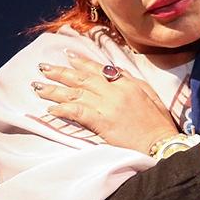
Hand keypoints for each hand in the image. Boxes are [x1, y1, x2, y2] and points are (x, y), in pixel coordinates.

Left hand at [32, 50, 178, 152]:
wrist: (161, 143)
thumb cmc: (158, 123)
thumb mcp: (149, 94)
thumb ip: (131, 81)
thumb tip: (116, 72)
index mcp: (127, 83)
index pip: (99, 69)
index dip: (81, 62)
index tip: (67, 56)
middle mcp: (115, 90)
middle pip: (82, 78)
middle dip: (60, 72)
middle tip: (42, 67)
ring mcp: (108, 105)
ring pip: (75, 93)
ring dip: (54, 89)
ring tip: (38, 86)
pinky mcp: (103, 122)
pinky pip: (78, 112)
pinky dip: (63, 109)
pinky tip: (51, 109)